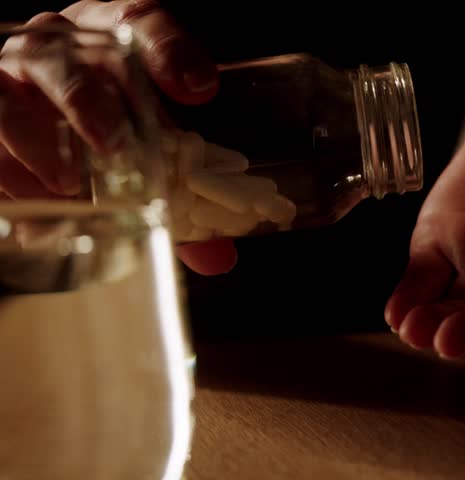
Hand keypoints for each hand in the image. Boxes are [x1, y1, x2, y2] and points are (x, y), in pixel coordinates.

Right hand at [0, 0, 234, 274]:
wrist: (37, 127)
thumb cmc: (106, 129)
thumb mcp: (149, 145)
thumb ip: (185, 191)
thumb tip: (220, 257)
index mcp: (110, 41)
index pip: (139, 23)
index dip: (168, 50)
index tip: (198, 89)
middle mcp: (55, 47)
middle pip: (62, 54)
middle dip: (87, 98)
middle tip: (114, 146)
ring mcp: (8, 76)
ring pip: (7, 91)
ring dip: (35, 138)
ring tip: (66, 183)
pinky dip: (5, 169)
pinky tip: (32, 201)